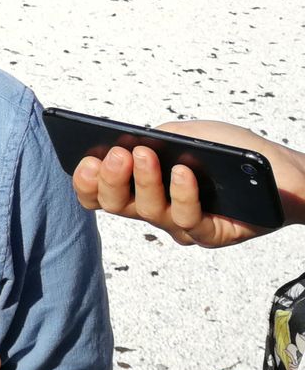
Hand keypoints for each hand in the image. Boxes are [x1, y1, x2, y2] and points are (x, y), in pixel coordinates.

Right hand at [72, 119, 304, 246]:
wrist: (283, 170)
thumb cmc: (233, 152)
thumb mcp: (185, 135)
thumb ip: (154, 138)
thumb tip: (127, 144)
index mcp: (141, 186)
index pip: (100, 193)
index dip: (86, 182)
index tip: (86, 160)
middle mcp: (155, 208)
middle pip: (116, 206)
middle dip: (109, 180)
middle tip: (114, 156)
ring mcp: (180, 224)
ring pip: (149, 212)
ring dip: (144, 181)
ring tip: (145, 155)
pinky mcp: (209, 234)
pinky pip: (188, 221)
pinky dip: (182, 193)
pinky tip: (183, 173)